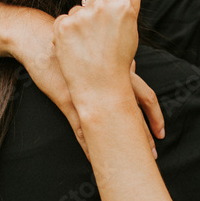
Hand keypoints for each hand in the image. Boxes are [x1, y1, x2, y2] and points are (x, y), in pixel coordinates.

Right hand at [12, 0, 162, 154]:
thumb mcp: (97, 48)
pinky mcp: (67, 101)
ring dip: (118, 145)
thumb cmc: (72, 41)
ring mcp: (86, 94)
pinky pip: (81, 130)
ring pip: (107, 125)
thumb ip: (116, 61)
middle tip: (153, 154)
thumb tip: (134, 65)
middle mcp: (106, 83)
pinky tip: (95, 158)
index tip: (161, 132)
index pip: (145, 97)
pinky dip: (90, 146)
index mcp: (117, 71)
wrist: (38, 37)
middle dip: (144, 137)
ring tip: (127, 162)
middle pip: (133, 115)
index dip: (155, 116)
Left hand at [53, 0, 141, 111]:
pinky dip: (66, 33)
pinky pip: (63, 20)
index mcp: (122, 5)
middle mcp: (101, 6)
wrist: (101, 87)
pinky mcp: (62, 25)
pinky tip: (75, 48)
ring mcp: (80, 16)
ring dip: (79, 25)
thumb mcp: (132, 25)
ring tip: (88, 47)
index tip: (111, 30)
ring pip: (77, 10)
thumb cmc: (118, 57)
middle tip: (99, 41)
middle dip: (93, 16)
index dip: (109, 11)